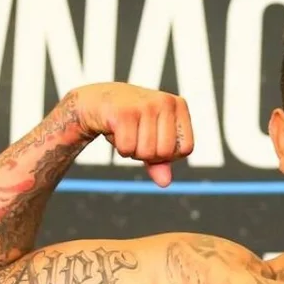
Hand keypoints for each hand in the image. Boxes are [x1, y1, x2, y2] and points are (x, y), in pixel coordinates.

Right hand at [70, 82, 194, 186]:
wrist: (97, 100)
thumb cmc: (131, 120)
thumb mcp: (151, 138)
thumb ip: (162, 161)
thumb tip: (165, 182)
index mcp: (178, 106)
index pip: (186, 148)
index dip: (169, 154)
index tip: (155, 141)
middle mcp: (166, 102)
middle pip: (166, 153)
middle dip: (148, 154)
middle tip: (136, 136)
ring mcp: (146, 105)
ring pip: (146, 152)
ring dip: (132, 151)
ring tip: (126, 132)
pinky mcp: (124, 113)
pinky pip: (128, 148)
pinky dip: (120, 148)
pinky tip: (116, 131)